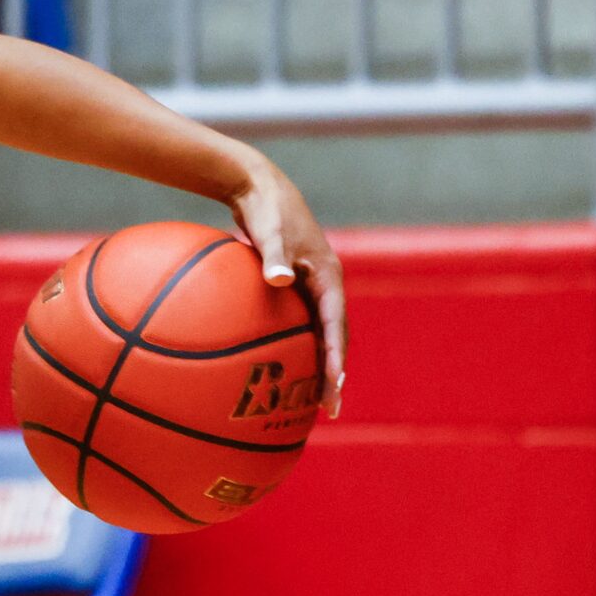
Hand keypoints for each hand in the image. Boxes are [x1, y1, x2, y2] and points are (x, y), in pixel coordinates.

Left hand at [227, 159, 346, 416]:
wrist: (258, 187)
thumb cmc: (266, 209)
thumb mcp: (270, 232)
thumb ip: (273, 256)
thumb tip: (279, 280)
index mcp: (329, 278)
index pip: (337, 327)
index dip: (336, 358)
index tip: (334, 387)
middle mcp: (325, 286)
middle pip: (335, 337)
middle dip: (333, 373)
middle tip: (328, 408)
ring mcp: (310, 287)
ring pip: (318, 334)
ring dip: (317, 365)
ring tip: (310, 399)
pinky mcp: (294, 287)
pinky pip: (297, 324)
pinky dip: (293, 347)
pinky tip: (275, 369)